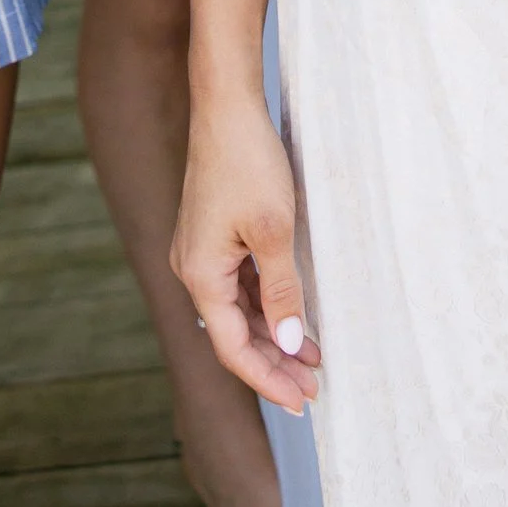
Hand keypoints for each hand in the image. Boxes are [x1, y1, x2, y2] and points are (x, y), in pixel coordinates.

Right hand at [173, 89, 319, 411]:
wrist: (227, 106)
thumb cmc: (249, 163)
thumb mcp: (274, 232)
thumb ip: (283, 292)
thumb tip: (292, 344)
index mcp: (200, 276)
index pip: (234, 349)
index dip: (269, 379)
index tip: (302, 400)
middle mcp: (192, 269)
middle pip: (235, 334)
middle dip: (275, 363)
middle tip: (315, 388)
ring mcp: (201, 252)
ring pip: (239, 311)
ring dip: (275, 335)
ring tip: (314, 359)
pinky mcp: (213, 235)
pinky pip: (239, 285)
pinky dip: (267, 304)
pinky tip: (294, 315)